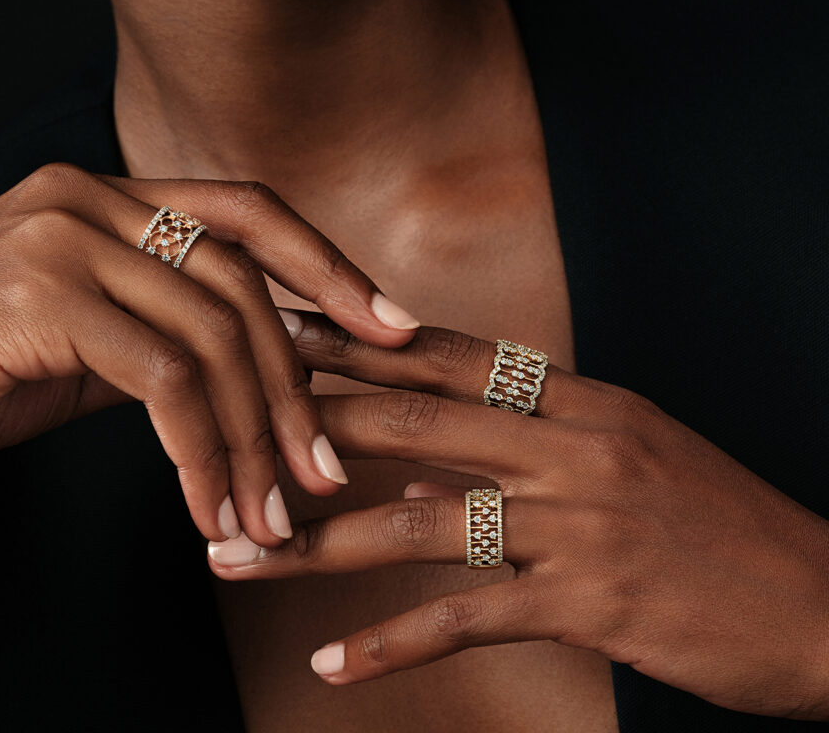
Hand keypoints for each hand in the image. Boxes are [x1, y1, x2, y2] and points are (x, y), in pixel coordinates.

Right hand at [0, 165, 420, 548]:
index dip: (324, 262)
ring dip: (253, 435)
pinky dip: (201, 450)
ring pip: (210, 333)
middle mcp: (90, 195)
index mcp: (106, 190)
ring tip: (271, 512)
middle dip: (295, 383)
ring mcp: (64, 236)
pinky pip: (162, 377)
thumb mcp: (81, 335)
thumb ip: (163, 330)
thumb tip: (260, 367)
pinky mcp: (42, 295)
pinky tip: (210, 505)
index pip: (244, 209)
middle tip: (325, 466)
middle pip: (239, 283)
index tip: (387, 324)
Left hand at [208, 315, 828, 718]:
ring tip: (235, 555)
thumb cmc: (717, 524)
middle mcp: (570, 443)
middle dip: (309, 419)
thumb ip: (526, 440)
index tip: (283, 328)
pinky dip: (392, 642)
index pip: (446, 352)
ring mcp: (576, 522)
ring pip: (417, 519)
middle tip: (222, 420)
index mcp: (579, 397)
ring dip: (316, 542)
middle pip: (411, 417)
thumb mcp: (626, 453)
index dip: (356, 340)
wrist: (825, 603)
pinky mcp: (589, 604)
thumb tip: (424, 453)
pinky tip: (331, 662)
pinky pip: (465, 619)